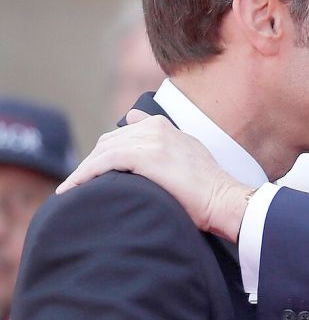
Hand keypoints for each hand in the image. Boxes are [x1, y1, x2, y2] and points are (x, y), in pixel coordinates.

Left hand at [57, 111, 254, 241]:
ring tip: (72, 190)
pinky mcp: (146, 156)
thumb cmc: (207, 188)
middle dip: (91, 162)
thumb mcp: (186, 155)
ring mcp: (152, 140)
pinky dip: (83, 175)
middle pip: (108, 141)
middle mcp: (157, 128)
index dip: (106, 153)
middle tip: (80, 185)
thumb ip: (161, 141)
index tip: (97, 172)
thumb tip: (132, 119)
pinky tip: (72, 189)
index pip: (122, 134)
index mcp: (165, 126)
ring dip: (83, 171)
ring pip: (102, 151)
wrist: (224, 200)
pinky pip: (103, 162)